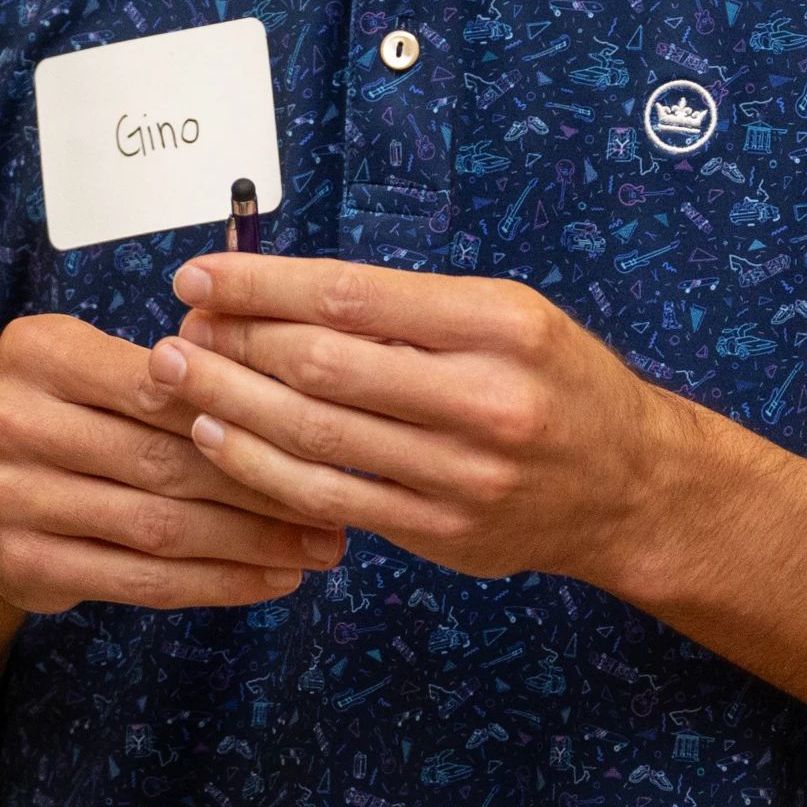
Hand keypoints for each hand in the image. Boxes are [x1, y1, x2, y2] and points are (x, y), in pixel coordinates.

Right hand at [0, 312, 347, 618]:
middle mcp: (9, 421)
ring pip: (158, 526)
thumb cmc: (62, 419)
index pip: (157, 386)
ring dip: (250, 542)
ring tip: (316, 548)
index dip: (240, 411)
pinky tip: (267, 579)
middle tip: (333, 504)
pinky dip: (214, 584)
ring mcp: (8, 498)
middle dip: (259, 487)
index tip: (313, 431)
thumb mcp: (92, 366)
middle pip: (163, 460)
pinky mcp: (24, 564)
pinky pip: (139, 580)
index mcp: (35, 352)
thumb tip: (287, 390)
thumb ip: (169, 373)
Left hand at [157, 253, 715, 587]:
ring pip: (314, 434)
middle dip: (234, 339)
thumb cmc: (555, 382)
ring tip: (175, 371)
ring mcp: (462, 476)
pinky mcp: (439, 533)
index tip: (201, 274)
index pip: (352, 295)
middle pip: (324, 364)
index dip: (261, 284)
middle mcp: (486, 402)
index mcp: (501, 326)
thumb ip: (405, 306)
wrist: (630, 487)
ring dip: (228, 400)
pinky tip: (214, 435)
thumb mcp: (505, 315)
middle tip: (179, 322)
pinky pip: (325, 498)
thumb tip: (279, 290)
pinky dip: (258, 467)